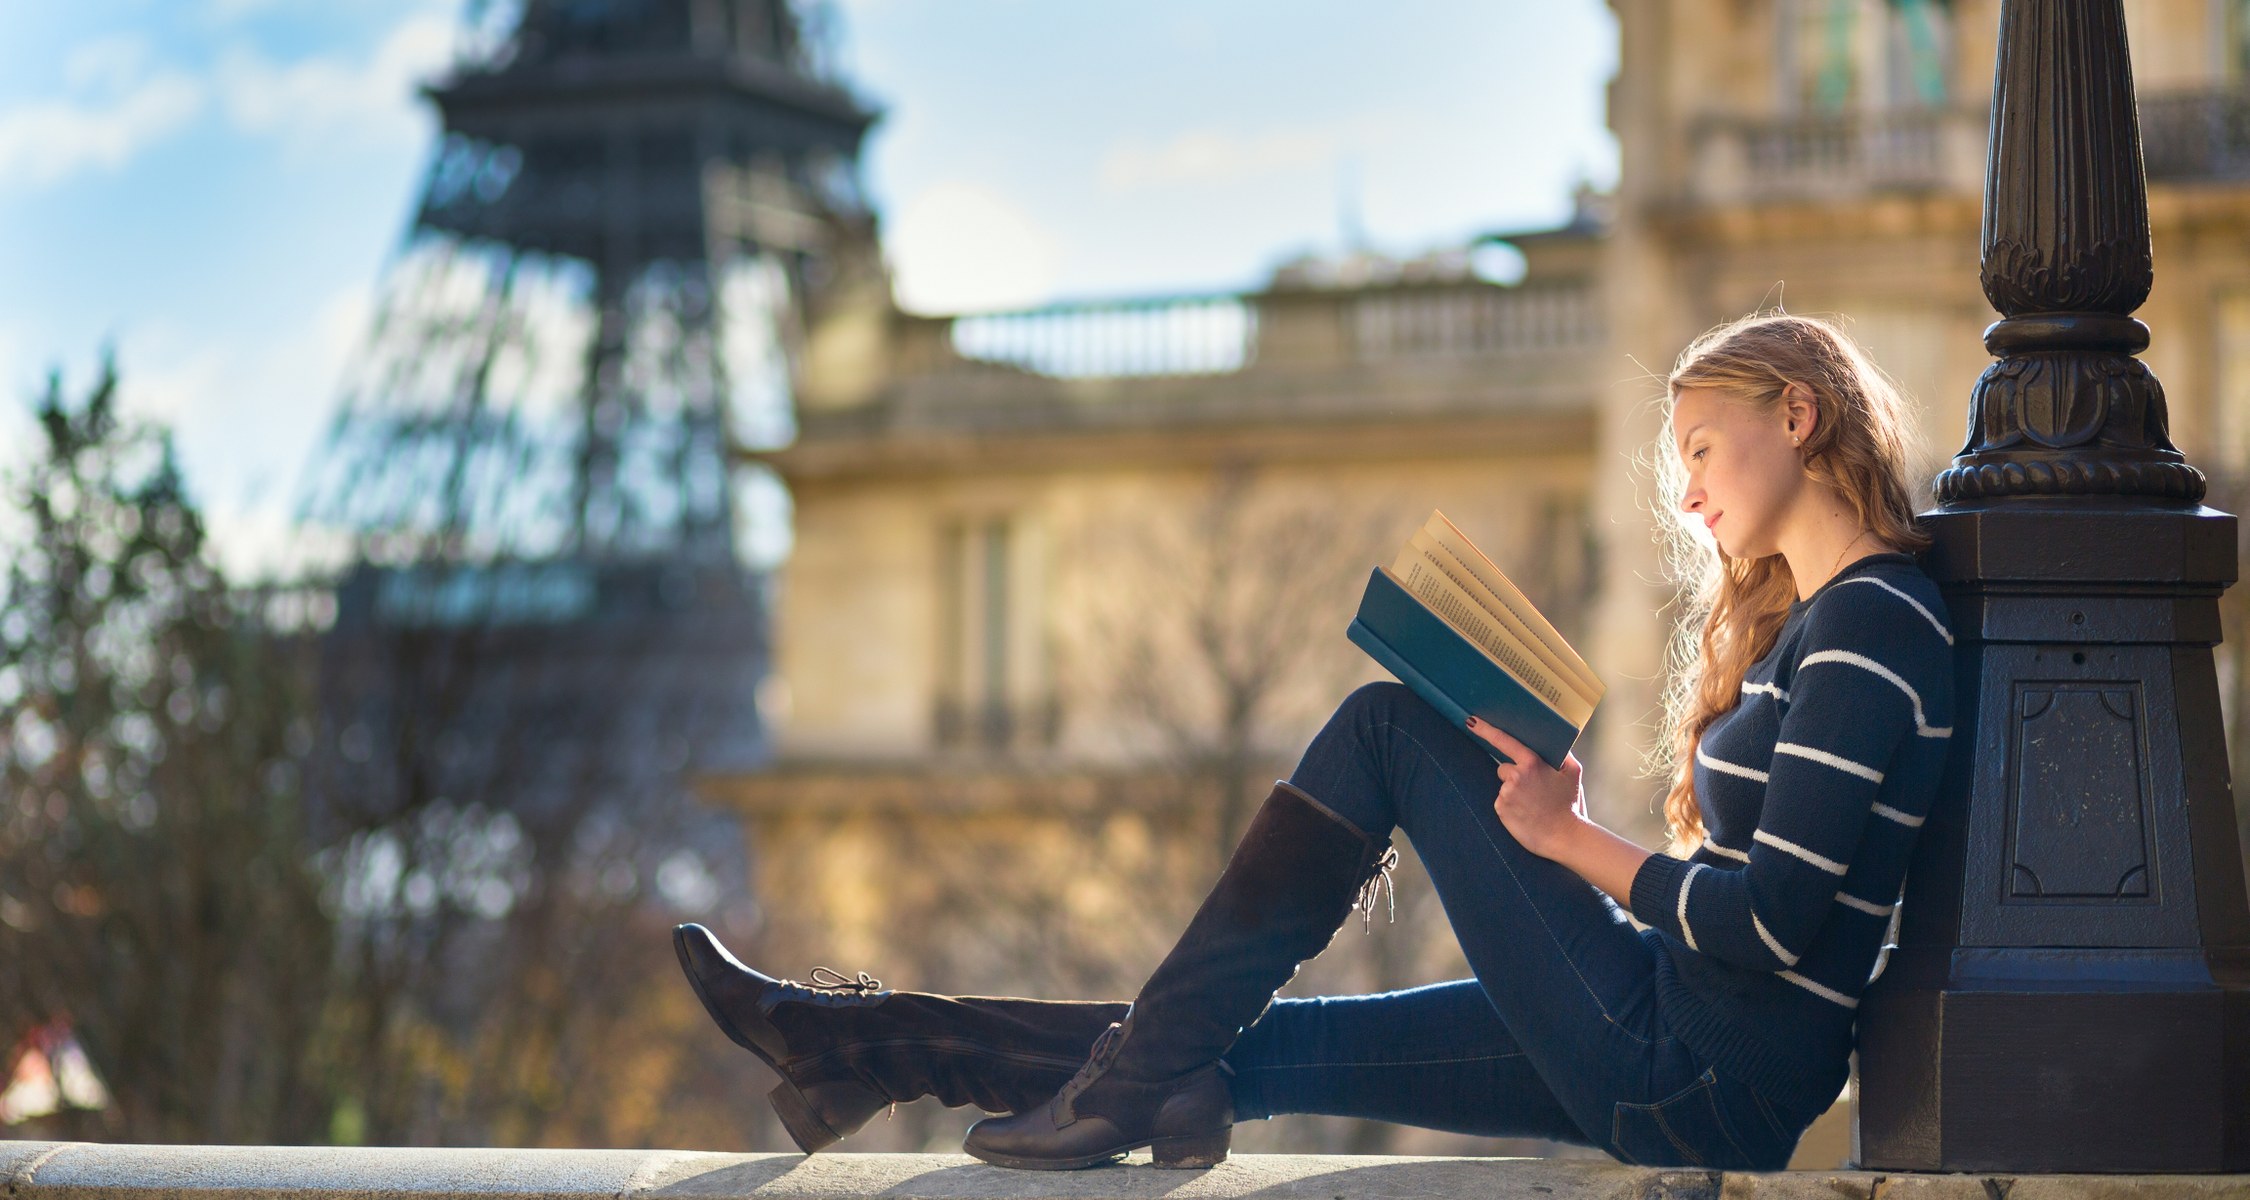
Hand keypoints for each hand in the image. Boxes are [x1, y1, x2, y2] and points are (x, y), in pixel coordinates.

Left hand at [1465, 717, 1587, 858]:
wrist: (1564, 837)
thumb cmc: (1570, 805)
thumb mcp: (1573, 773)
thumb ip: (1563, 754)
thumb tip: (1555, 744)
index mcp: (1531, 763)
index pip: (1504, 741)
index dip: (1486, 730)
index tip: (1471, 721)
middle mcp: (1515, 776)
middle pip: (1504, 768)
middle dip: (1515, 775)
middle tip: (1535, 790)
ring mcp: (1506, 793)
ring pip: (1504, 786)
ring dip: (1514, 792)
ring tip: (1533, 805)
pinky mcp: (1500, 809)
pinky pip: (1502, 801)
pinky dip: (1511, 806)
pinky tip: (1526, 813)